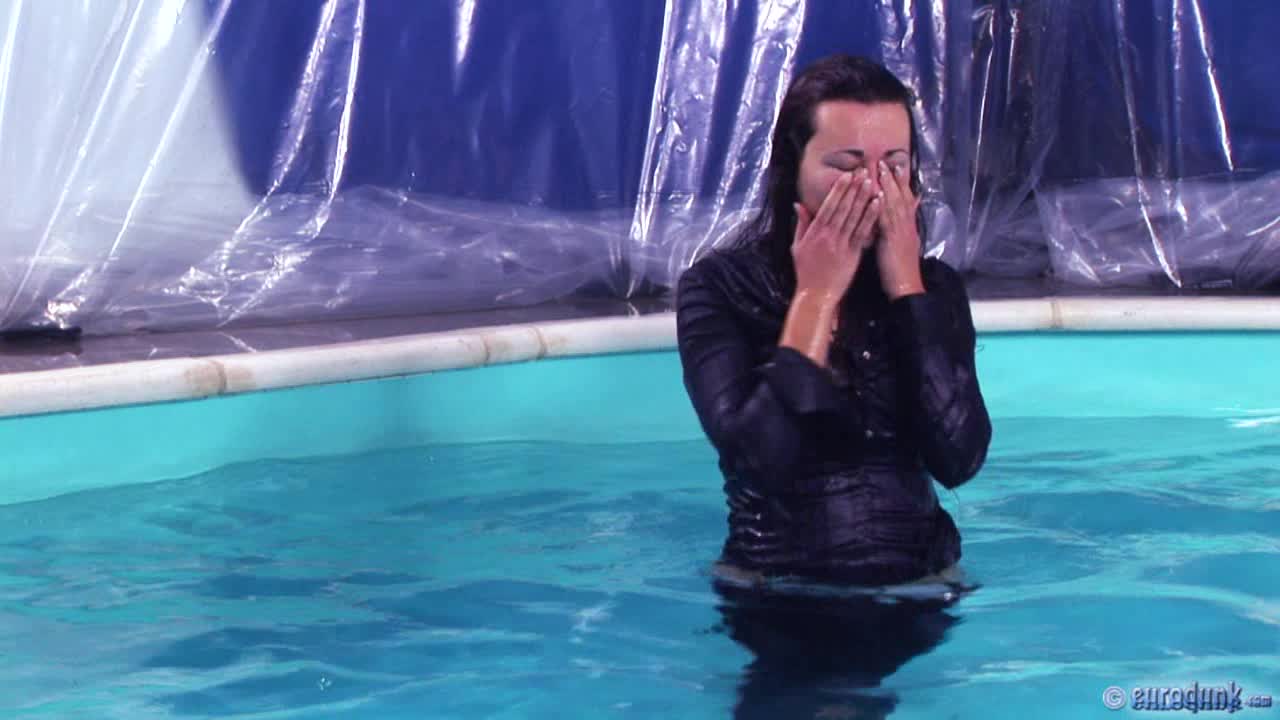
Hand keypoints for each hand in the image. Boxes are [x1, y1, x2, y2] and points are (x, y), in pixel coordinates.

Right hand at [791, 169, 879, 301]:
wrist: (816, 295)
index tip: (847, 175)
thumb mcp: (797, 246)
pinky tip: (877, 204)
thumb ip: (801, 224)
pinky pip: (863, 232)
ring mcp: (842, 244)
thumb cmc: (805, 271)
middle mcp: (829, 235)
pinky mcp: (853, 254)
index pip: (829, 206)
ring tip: (871, 182)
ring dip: (863, 198)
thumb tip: (798, 204)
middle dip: (853, 188)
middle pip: (843, 207)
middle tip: (862, 171)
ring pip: (854, 217)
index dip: (839, 190)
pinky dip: (870, 217)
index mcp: (815, 232)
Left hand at [874, 161, 924, 299]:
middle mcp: (906, 225)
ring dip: (888, 186)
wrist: (906, 285)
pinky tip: (876, 194)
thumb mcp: (904, 245)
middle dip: (893, 179)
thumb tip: (898, 217)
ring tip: (881, 170)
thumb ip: (902, 229)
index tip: (896, 167)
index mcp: (909, 226)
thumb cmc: (901, 269)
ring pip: (895, 203)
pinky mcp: (892, 239)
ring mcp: (901, 231)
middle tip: (886, 162)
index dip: (901, 183)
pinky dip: (882, 206)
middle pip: (901, 197)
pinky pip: (886, 219)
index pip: (906, 200)